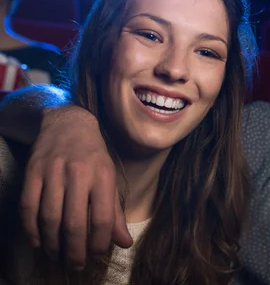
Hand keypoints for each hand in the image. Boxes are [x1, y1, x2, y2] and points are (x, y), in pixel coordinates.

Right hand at [19, 105, 132, 268]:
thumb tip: (124, 243)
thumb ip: (115, 213)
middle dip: (75, 251)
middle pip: (74, 223)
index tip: (97, 255)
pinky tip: (38, 241)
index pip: (102, 218)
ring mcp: (53, 172)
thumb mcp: (110, 179)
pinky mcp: (33, 171)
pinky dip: (31, 229)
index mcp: (103, 176)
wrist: (69, 122)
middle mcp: (79, 173)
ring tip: (58, 256)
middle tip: (76, 265)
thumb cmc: (94, 156)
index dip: (99, 243)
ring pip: (49, 218)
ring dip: (53, 244)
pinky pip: (28, 206)